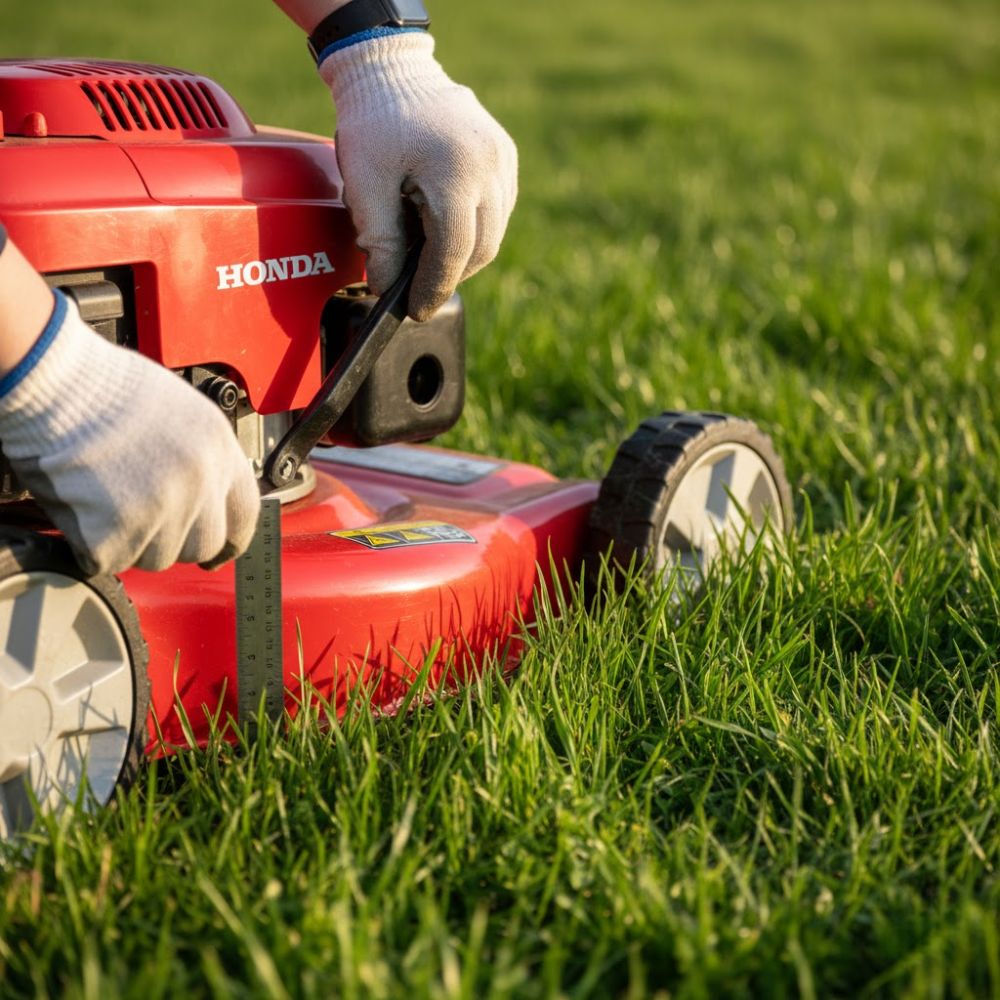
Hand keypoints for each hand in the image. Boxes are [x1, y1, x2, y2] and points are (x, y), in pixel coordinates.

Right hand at [0, 294, 259, 574]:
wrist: (56, 383)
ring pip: (159, 558)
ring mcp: (164, 507)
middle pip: (205, 545)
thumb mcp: (182, 413)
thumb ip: (202, 459)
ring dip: (134, 543)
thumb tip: (206, 499)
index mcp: (219, 449)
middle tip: (145, 522)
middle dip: (176, 542)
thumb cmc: (106, 388)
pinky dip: (93, 546)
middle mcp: (201, 481)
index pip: (245, 514)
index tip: (219, 553)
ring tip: (108, 504)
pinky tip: (86, 511)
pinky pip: (112, 560)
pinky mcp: (121, 530)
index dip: (231, 539)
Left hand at [320, 32, 517, 320]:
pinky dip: (474, 230)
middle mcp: (490, 165)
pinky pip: (498, 210)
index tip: (415, 309)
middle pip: (480, 248)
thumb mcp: (364, 183)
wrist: (391, 69)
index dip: (434, 286)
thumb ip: (379, 239)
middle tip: (418, 288)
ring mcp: (503, 160)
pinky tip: (444, 229)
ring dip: (463, 255)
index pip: (453, 250)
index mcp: (455, 171)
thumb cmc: (373, 121)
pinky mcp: (506, 156)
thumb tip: (387, 286)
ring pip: (493, 234)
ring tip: (427, 255)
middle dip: (449, 275)